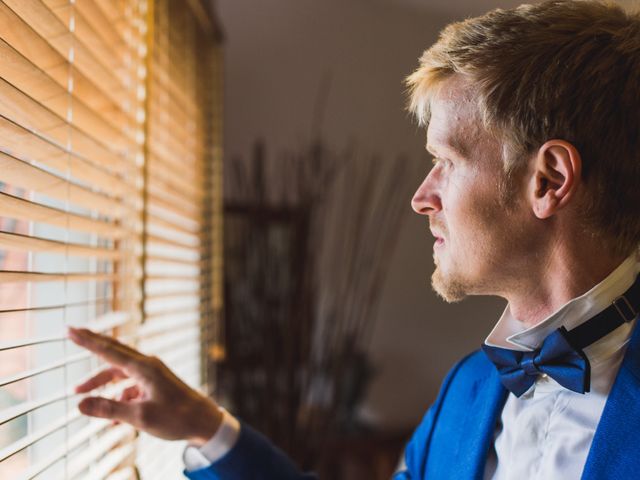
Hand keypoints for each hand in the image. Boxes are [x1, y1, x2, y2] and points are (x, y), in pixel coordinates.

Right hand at [67, 327, 222, 446]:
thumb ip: (109, 409)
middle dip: (92, 345)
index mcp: (143, 368)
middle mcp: (147, 365)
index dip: (87, 341)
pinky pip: (130, 386)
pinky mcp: (155, 384)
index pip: (108, 351)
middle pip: (113, 352)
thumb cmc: (176, 417)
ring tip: (81, 395)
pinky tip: (114, 418)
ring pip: (120, 372)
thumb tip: (79, 404)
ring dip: (101, 382)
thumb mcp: (140, 417)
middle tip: (71, 333)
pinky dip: (119, 397)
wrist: (204, 421)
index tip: (70, 329)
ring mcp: (152, 374)